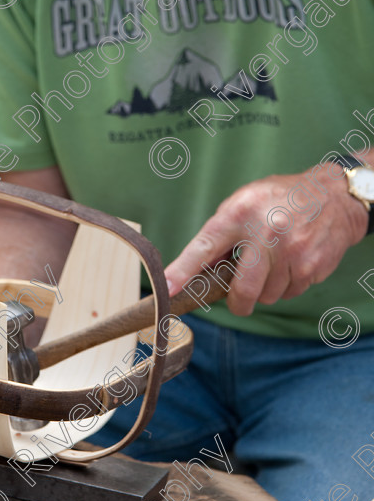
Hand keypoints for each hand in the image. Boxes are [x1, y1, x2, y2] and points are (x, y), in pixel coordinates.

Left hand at [164, 163, 368, 316]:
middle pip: (242, 289)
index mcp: (239, 212)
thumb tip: (199, 270)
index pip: (204, 245)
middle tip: (238, 301)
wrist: (334, 197)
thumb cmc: (280, 200)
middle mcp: (264, 231)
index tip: (166, 287)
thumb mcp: (245, 202)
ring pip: (267, 295)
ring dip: (267, 289)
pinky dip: (287, 285)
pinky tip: (293, 263)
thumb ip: (222, 233)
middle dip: (238, 303)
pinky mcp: (311, 266)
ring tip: (275, 263)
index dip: (183, 270)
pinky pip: (289, 293)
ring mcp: (290, 251)